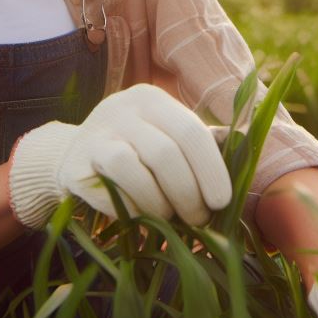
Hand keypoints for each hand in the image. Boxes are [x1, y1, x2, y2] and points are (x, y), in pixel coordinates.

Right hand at [8, 84, 231, 228]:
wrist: (73, 156)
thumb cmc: (136, 148)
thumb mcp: (167, 135)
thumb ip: (201, 142)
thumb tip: (244, 150)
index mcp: (151, 99)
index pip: (191, 131)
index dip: (210, 169)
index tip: (222, 200)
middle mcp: (122, 109)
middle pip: (166, 154)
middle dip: (188, 193)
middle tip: (199, 219)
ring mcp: (96, 135)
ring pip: (137, 172)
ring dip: (161, 205)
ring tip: (171, 219)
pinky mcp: (76, 164)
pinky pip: (111, 192)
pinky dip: (133, 210)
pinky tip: (142, 216)